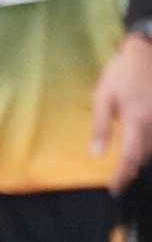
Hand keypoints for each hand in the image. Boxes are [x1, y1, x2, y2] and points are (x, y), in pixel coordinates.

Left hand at [90, 33, 151, 191]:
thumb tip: (95, 154)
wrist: (149, 53)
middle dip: (131, 169)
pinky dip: (147, 143)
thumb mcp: (103, 97)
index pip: (131, 157)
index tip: (114, 188)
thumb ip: (100, 126)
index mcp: (137, 121)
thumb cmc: (121, 73)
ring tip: (127, 167)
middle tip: (119, 179)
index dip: (123, 175)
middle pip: (145, 155)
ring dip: (140, 157)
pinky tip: (139, 144)